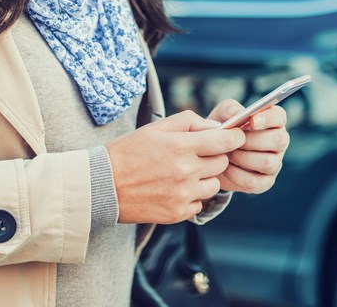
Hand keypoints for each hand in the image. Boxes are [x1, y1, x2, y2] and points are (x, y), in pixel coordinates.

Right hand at [106, 110, 244, 223]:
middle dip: (214, 156)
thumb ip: (189, 122)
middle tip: (195, 155)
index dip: (234, 137)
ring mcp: (183, 195)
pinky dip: (192, 197)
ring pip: (214, 185)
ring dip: (205, 178)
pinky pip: (199, 203)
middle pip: (222, 163)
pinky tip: (173, 189)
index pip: (227, 141)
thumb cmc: (128, 152)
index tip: (233, 137)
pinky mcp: (178, 213)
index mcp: (182, 147)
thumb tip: (216, 127)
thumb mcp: (156, 128)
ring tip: (182, 173)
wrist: (102, 185)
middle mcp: (186, 172)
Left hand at [208, 99, 289, 193]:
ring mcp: (274, 163)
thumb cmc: (223, 130)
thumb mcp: (222, 115)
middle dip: (253, 140)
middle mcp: (279, 142)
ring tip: (227, 154)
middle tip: (232, 141)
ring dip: (243, 158)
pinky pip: (255, 181)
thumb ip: (229, 109)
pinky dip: (236, 175)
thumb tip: (238, 114)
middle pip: (279, 140)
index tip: (252, 120)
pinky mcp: (265, 182)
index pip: (279, 117)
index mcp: (272, 122)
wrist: (212, 156)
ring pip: (268, 162)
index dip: (269, 118)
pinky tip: (225, 168)